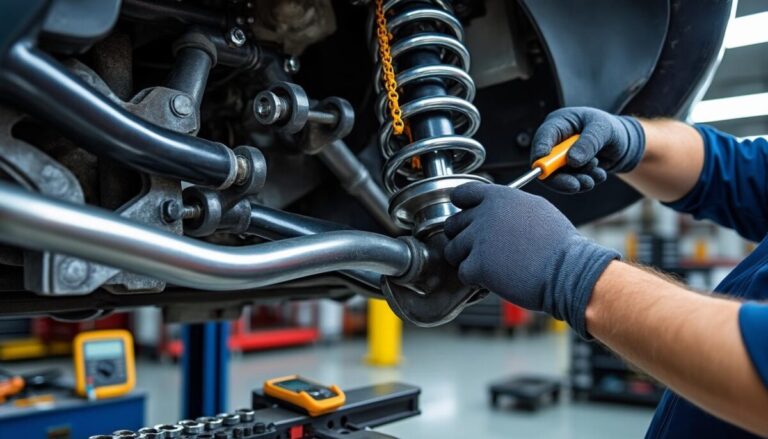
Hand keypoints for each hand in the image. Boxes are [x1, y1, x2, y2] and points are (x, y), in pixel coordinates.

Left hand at [443, 183, 618, 337]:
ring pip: (453, 250)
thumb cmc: (558, 245)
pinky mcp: (477, 265)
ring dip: (466, 260)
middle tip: (480, 249)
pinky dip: (475, 280)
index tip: (464, 218)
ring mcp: (479, 240)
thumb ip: (508, 205)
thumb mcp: (535, 209)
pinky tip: (493, 279)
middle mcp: (485, 214)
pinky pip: (463, 272)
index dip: (460, 207)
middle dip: (463, 238)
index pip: (462, 194)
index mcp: (499, 197)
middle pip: (453, 225)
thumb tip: (495, 208)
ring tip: (489, 266)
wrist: (568, 271)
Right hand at [532, 107, 644, 193]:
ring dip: (577, 180)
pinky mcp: (568, 171)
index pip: (543, 136)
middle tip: (575, 185)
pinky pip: (569, 182)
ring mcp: (560, 158)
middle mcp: (555, 141)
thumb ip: (589, 142)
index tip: (544, 167)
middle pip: (545, 162)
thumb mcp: (603, 129)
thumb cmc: (611, 128)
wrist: (623, 143)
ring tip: (596, 176)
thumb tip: (572, 160)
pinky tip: (599, 175)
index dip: (541, 152)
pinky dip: (584, 182)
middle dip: (560, 178)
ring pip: (558, 176)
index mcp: (559, 123)